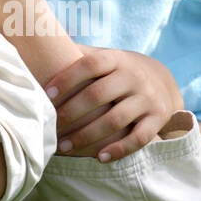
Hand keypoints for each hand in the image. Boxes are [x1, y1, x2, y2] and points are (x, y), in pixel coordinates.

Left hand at [44, 47, 185, 162]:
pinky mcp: (157, 119)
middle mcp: (134, 77)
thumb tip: (38, 42)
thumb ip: (77, 54)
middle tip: (50, 127)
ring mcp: (148, 99)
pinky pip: (138, 138)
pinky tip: (98, 157)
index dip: (67, 78)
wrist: (163, 81)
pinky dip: (119, 149)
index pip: (91, 64)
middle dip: (72, 112)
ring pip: (116, 119)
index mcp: (117, 59)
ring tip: (64, 147)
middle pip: (99, 94)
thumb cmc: (118, 72)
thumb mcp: (105, 57)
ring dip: (87, 136)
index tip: (46, 95)